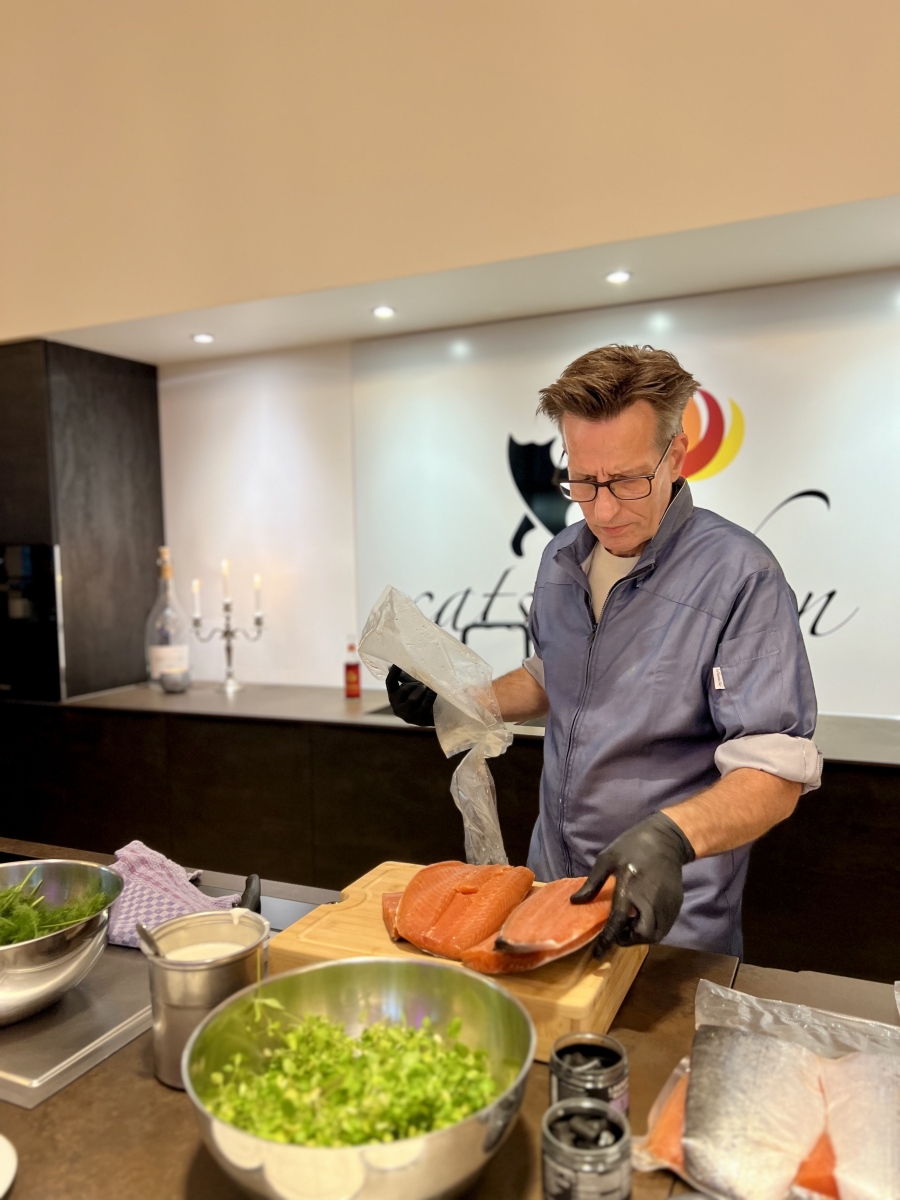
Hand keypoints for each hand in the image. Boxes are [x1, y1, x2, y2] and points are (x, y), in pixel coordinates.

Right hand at [385, 665, 436, 726]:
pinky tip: (435, 691)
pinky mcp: (417, 719)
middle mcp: (396, 707)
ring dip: (422, 691)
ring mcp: (406, 715)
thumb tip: (395, 663)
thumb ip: (404, 677)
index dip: (394, 672)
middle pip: (403, 690)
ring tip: (428, 686)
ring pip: (412, 699)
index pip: (390, 682)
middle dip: (414, 684)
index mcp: (393, 696)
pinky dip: (430, 697)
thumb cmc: (420, 698)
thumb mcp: (411, 686)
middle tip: (423, 680)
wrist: (431, 716)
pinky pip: (424, 705)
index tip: (398, 662)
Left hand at [570, 812, 695, 954]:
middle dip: (628, 940)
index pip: (618, 922)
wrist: (666, 839)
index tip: (598, 953)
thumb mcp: (606, 859)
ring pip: (656, 934)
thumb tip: (575, 901)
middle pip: (642, 934)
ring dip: (641, 936)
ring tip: (629, 925)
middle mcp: (651, 900)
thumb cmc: (632, 846)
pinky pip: (665, 926)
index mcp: (630, 887)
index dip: (607, 939)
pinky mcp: (676, 904)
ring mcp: (667, 903)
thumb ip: (592, 883)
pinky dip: (653, 929)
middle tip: (617, 933)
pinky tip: (642, 919)